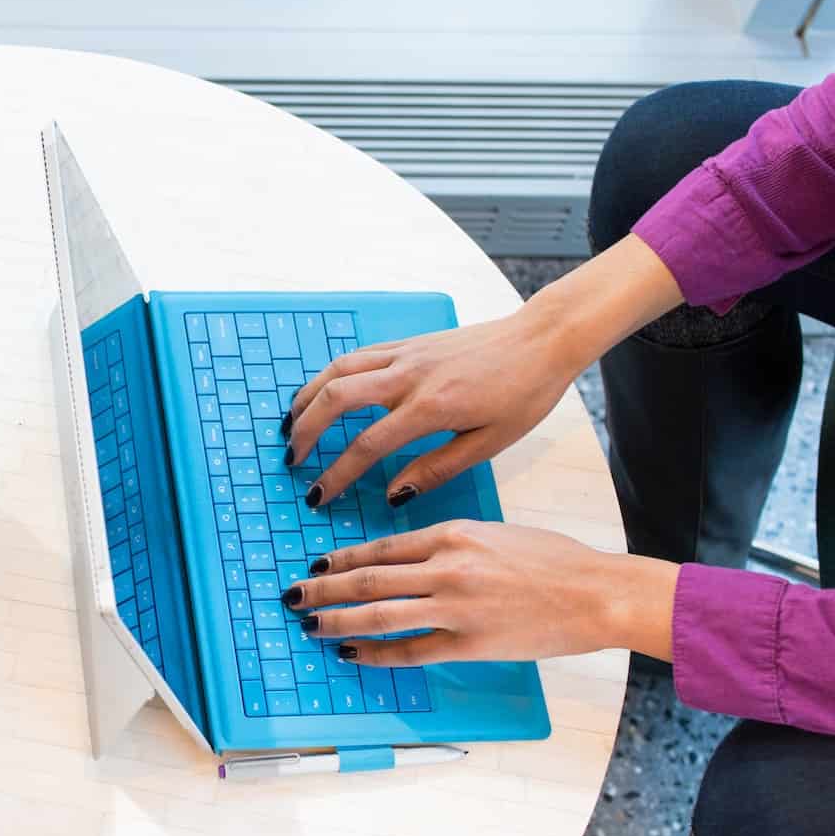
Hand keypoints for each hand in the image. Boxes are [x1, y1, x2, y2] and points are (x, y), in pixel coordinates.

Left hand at [280, 521, 677, 664]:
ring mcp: (455, 606)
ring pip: (377, 613)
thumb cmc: (556, 561)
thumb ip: (453, 543)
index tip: (316, 565)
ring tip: (309, 625)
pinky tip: (352, 654)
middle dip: (322, 588)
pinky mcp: (469, 643)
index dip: (342, 558)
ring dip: (336, 620)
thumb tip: (415, 557)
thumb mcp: (497, 534)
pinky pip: (408, 650)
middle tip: (292, 595)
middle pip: (367, 578)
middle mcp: (446, 566)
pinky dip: (374, 653)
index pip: (381, 547)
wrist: (596, 592)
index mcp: (453, 533)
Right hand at [282, 305, 583, 506]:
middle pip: (336, 398)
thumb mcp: (489, 443)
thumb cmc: (524, 392)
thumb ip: (436, 469)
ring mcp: (405, 354)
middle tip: (293, 458)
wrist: (542, 340)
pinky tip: (322, 392)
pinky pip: (356, 356)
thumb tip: (393, 494)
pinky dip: (329, 375)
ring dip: (308, 396)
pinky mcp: (408, 343)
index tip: (319, 495)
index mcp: (431, 407)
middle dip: (306, 430)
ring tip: (292, 424)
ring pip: (338, 369)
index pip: (366, 445)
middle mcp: (409, 376)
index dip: (337, 474)